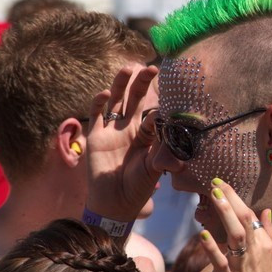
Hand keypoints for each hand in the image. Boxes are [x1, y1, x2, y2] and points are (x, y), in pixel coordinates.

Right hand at [84, 64, 160, 220]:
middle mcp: (130, 129)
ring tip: (127, 68)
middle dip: (142, 83)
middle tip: (151, 68)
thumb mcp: (154, 169)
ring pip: (116, 101)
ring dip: (120, 84)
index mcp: (147, 135)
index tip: (168, 96)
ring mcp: (112, 131)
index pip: (153, 113)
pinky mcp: (96, 137)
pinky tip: (105, 93)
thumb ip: (162, 154)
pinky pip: (97, 115)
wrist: (114, 203)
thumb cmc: (138, 187)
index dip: (159, 104)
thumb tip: (175, 143)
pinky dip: (99, 102)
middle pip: (135, 99)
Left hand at [198, 179, 271, 271]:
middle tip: (216, 183)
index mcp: (266, 248)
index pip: (251, 216)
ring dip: (225, 213)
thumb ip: (270, 236)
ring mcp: (243, 268)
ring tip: (214, 195)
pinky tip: (204, 234)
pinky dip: (212, 248)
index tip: (223, 185)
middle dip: (231, 199)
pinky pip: (220, 262)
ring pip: (235, 235)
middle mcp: (256, 255)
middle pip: (244, 220)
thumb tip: (265, 212)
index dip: (237, 199)